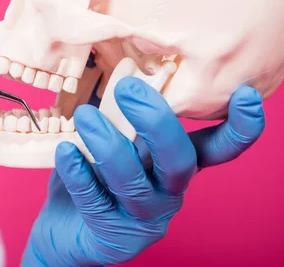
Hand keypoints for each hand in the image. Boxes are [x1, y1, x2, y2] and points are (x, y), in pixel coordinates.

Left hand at [22, 77, 264, 265]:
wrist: (64, 230)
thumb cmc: (92, 176)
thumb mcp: (111, 141)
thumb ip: (121, 117)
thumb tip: (122, 74)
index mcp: (174, 165)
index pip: (217, 149)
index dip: (238, 126)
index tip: (245, 93)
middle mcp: (168, 192)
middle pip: (179, 161)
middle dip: (158, 123)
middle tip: (128, 89)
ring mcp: (142, 218)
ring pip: (134, 183)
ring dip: (109, 145)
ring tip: (84, 116)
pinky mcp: (112, 237)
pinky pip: (96, 202)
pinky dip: (80, 173)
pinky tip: (66, 151)